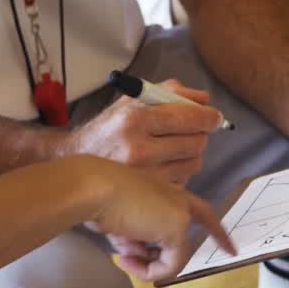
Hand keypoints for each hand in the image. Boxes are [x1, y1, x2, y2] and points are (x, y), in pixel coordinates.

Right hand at [65, 80, 223, 185]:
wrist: (74, 163)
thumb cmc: (107, 129)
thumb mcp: (130, 101)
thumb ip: (169, 93)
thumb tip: (205, 100)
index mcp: (135, 118)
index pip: (189, 117)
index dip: (209, 117)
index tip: (214, 118)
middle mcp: (139, 148)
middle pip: (196, 142)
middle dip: (200, 135)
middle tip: (192, 133)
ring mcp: (144, 175)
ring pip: (193, 163)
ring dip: (191, 155)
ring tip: (174, 151)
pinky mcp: (147, 195)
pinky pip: (183, 182)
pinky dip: (180, 174)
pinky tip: (164, 168)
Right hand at [75, 156, 236, 281]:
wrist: (92, 187)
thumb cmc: (94, 197)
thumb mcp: (118, 218)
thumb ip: (135, 235)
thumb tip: (137, 254)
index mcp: (163, 190)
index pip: (200, 211)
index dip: (215, 231)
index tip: (231, 249)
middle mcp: (176, 197)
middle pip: (182, 240)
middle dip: (152, 257)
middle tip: (127, 259)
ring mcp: (179, 212)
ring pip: (172, 256)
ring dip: (143, 261)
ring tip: (119, 249)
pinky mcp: (177, 228)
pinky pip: (170, 265)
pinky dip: (148, 271)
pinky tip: (127, 260)